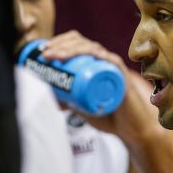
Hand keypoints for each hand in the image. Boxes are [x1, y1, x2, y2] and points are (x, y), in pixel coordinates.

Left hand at [41, 31, 161, 148]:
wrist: (130, 130)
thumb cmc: (109, 115)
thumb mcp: (82, 107)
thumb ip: (71, 102)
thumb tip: (53, 99)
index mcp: (94, 62)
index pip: (76, 43)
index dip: (59, 42)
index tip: (43, 51)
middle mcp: (104, 60)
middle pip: (81, 42)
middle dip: (61, 44)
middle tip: (45, 55)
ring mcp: (113, 67)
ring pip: (93, 49)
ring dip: (72, 49)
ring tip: (56, 56)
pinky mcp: (123, 77)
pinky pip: (113, 62)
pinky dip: (102, 56)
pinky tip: (92, 54)